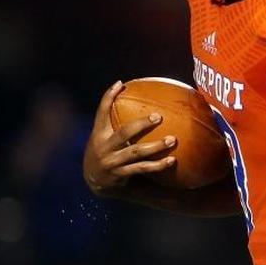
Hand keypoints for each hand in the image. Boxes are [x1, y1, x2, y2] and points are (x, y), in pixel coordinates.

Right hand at [82, 80, 176, 194]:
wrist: (93, 179)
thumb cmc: (105, 150)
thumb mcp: (103, 135)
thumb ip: (113, 119)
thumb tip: (133, 95)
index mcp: (99, 134)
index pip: (101, 112)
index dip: (108, 97)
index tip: (120, 84)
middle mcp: (104, 147)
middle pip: (124, 133)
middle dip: (142, 124)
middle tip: (159, 116)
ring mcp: (112, 162)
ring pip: (137, 152)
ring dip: (156, 146)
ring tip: (172, 140)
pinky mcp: (120, 174)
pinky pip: (142, 168)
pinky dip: (158, 165)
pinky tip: (172, 160)